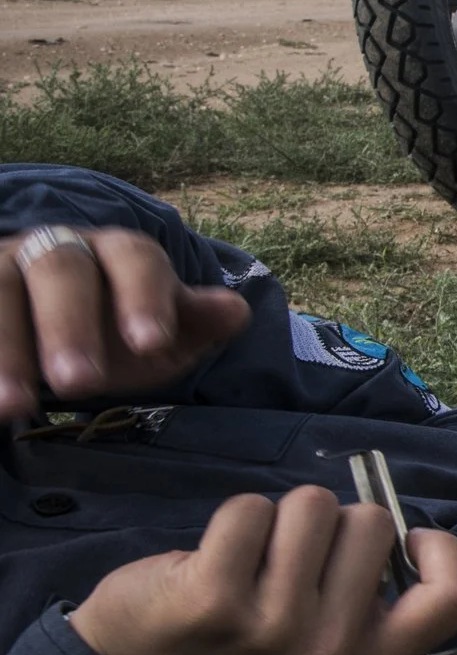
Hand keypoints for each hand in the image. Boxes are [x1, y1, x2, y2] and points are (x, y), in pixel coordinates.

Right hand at [0, 226, 252, 420]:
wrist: (49, 330)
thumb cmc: (114, 328)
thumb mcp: (158, 333)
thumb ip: (192, 323)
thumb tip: (235, 312)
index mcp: (116, 251)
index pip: (134, 257)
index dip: (144, 296)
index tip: (152, 343)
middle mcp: (55, 247)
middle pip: (61, 270)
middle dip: (69, 326)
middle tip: (79, 383)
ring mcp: (2, 267)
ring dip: (6, 349)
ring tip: (12, 406)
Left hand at [69, 488, 456, 654]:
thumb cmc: (253, 652)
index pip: (452, 598)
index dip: (438, 549)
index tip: (405, 543)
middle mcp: (329, 652)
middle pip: (373, 525)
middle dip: (336, 528)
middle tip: (296, 568)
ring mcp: (272, 625)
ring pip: (314, 507)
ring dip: (284, 518)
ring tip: (256, 560)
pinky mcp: (214, 595)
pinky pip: (252, 509)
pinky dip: (235, 517)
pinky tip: (217, 556)